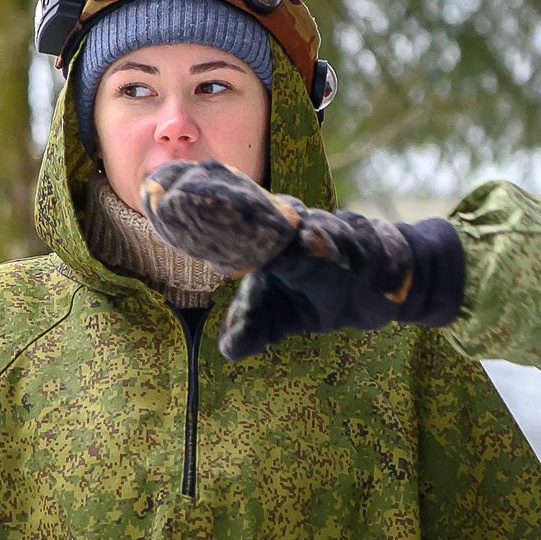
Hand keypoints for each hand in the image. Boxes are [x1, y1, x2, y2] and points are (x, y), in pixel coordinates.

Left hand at [139, 161, 463, 359]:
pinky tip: (290, 239)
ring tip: (200, 201)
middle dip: (199, 197)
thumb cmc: (331, 292)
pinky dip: (305, 241)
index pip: (219, 212)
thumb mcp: (285, 315)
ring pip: (274, 219)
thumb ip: (254, 325)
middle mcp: (285, 224)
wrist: (390, 284)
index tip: (150, 191)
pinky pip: (319, 245)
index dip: (187, 201)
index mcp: (264, 234)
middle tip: (160, 190)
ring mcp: (313, 233)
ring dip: (236, 210)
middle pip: (238, 206)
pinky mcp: (342, 251)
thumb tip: (229, 349)